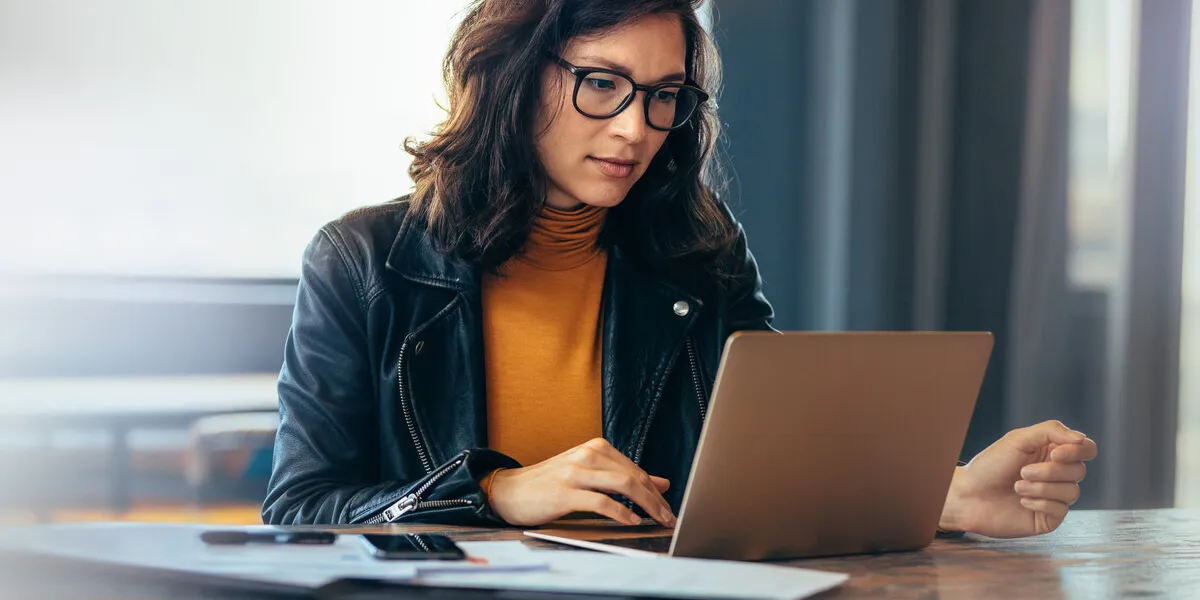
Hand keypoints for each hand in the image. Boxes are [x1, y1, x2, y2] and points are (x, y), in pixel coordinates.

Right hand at [487, 438, 675, 527]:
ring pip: (623, 485)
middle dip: (656, 499)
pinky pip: (601, 502)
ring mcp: (576, 471)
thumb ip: (622, 476)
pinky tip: (631, 521)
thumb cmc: (550, 484)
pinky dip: (621, 512)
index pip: (636, 469)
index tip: (668, 508)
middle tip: (668, 517)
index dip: (655, 491)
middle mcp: (588, 454)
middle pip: (634, 476)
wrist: (510, 490)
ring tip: (657, 520)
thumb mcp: (589, 474)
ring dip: (646, 505)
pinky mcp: (565, 492)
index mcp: (596, 448)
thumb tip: (661, 483)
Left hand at [940, 420, 1097, 537]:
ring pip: (1072, 491)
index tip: (1055, 454)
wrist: (968, 495)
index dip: (1078, 451)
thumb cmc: (990, 465)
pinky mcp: (1049, 517)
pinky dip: (1040, 502)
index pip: (1086, 449)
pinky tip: (1022, 501)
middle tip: (1023, 471)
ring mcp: (1055, 496)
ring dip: (1042, 487)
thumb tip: (1082, 439)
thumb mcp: (1018, 439)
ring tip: (1017, 486)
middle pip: (1079, 470)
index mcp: (1052, 452)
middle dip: (1050, 471)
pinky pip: (1061, 510)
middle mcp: (1057, 474)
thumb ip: (1051, 431)